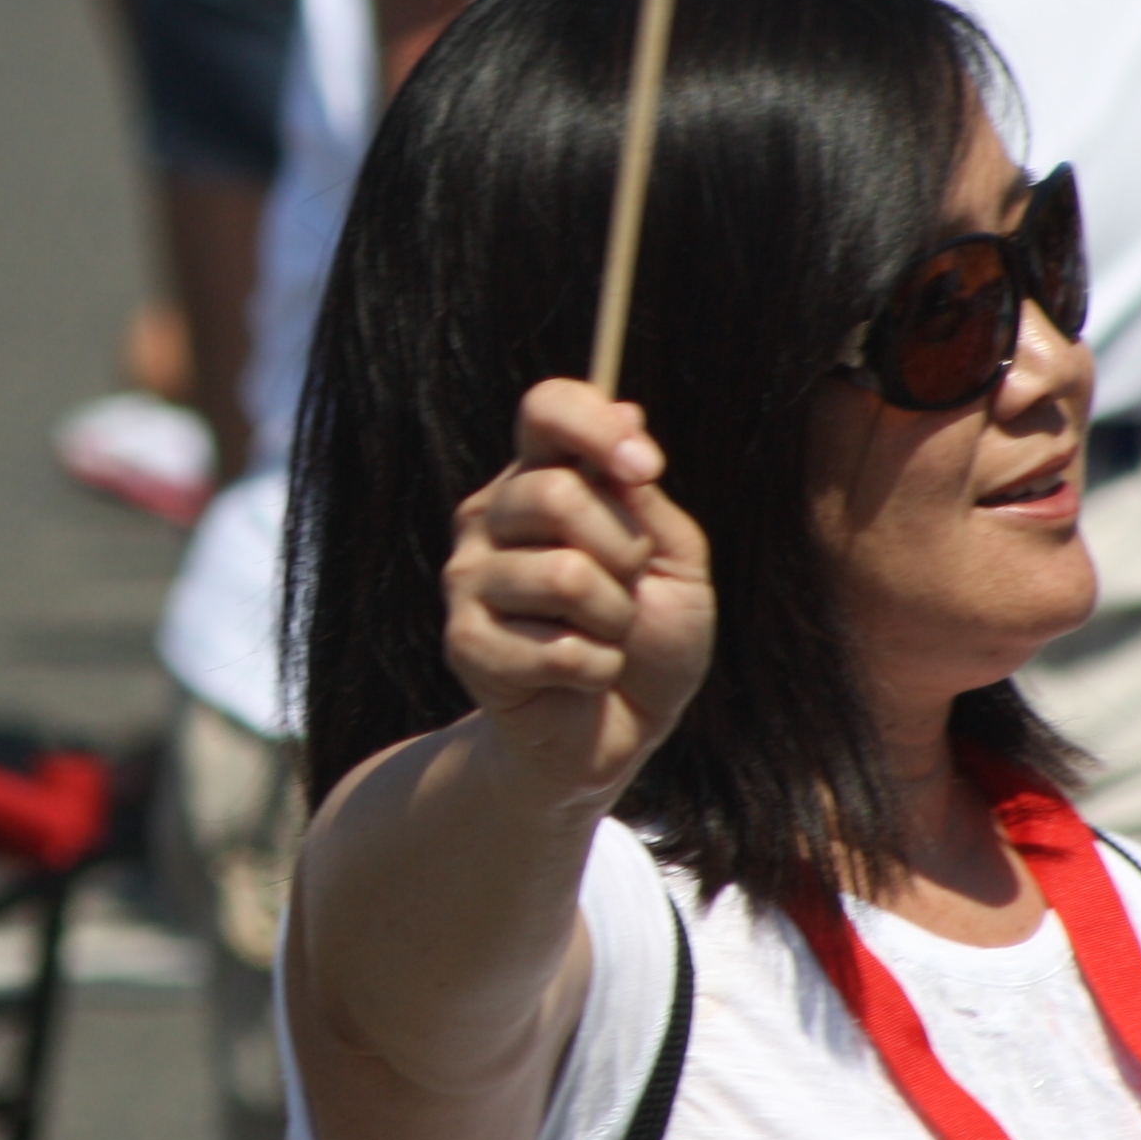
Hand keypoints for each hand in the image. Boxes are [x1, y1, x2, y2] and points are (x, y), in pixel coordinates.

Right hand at [443, 379, 713, 802]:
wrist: (618, 730)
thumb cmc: (651, 637)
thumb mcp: (675, 558)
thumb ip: (644, 495)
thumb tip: (625, 409)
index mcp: (543, 477)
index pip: (546, 409)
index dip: (595, 428)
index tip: (646, 467)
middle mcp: (493, 517)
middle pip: (556, 493)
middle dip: (625, 549)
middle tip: (632, 587)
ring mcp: (470, 578)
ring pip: (564, 575)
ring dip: (616, 620)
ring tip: (607, 638)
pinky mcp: (465, 643)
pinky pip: (556, 646)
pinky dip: (596, 669)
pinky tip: (582, 677)